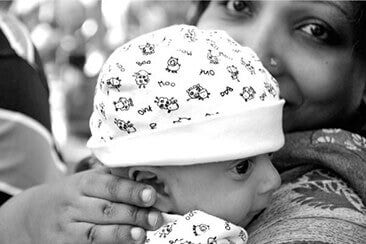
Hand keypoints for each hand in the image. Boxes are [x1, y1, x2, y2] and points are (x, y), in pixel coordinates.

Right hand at [0, 167, 162, 243]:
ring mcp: (66, 227)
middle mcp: (73, 204)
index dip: (131, 190)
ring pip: (96, 232)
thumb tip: (149, 178)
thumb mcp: (86, 181)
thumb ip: (112, 179)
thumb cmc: (71, 195)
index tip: (150, 194)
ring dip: (121, 234)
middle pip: (105, 209)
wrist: (31, 214)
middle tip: (155, 218)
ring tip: (141, 235)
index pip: (109, 185)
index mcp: (82, 183)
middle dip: (133, 214)